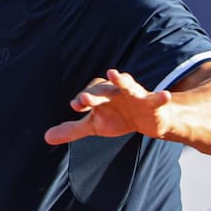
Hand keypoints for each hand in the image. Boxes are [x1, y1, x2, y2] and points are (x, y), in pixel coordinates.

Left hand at [43, 69, 173, 145]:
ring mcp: (133, 95)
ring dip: (120, 80)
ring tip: (113, 72)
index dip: (82, 101)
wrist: (149, 120)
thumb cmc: (118, 117)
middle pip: (102, 90)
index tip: (76, 106)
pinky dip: (160, 97)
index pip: (87, 96)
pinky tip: (165, 94)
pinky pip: (156, 98)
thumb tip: (46, 137)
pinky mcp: (151, 102)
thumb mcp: (94, 125)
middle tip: (83, 99)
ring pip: (126, 85)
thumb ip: (71, 130)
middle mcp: (115, 91)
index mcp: (100, 96)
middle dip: (93, 94)